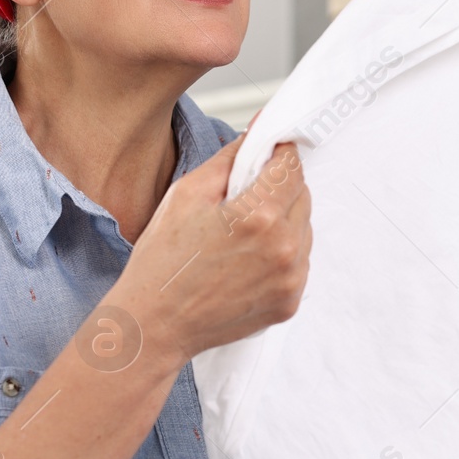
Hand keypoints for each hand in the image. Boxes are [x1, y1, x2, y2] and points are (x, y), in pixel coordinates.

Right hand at [106, 134, 311, 369]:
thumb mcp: (187, 193)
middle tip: (246, 197)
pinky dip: (282, 254)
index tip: (269, 154)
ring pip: (304, 229)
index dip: (279, 154)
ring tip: (243, 235)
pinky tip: (247, 260)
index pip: (292, 166)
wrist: (154, 325)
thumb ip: (231, 158)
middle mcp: (284, 249)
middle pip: (302, 196)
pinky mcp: (289, 303)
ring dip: (283, 222)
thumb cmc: (163, 260)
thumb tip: (259, 134)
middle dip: (280, 188)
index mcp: (259, 216)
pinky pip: (299, 263)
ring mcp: (290, 279)